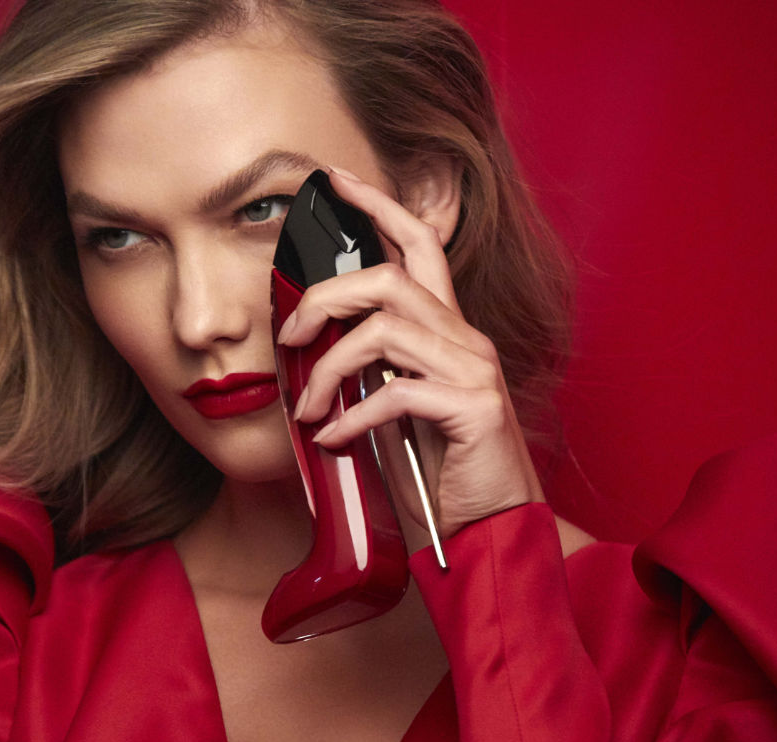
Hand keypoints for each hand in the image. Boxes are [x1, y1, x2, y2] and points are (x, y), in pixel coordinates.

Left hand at [277, 167, 543, 546]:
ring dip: (328, 371)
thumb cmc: (438, 469)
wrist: (488, 527)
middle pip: (386, 280)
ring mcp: (473, 370)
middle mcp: (464, 338)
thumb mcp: (396, 409)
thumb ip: (370, 370)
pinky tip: (337, 439)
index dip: (379, 206)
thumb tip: (312, 354)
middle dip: (323, 299)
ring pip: (383, 332)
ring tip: (308, 409)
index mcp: (447, 330)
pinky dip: (353, 416)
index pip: (419, 245)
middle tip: (287, 337)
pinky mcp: (474, 408)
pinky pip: (396, 393)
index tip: (336, 180)